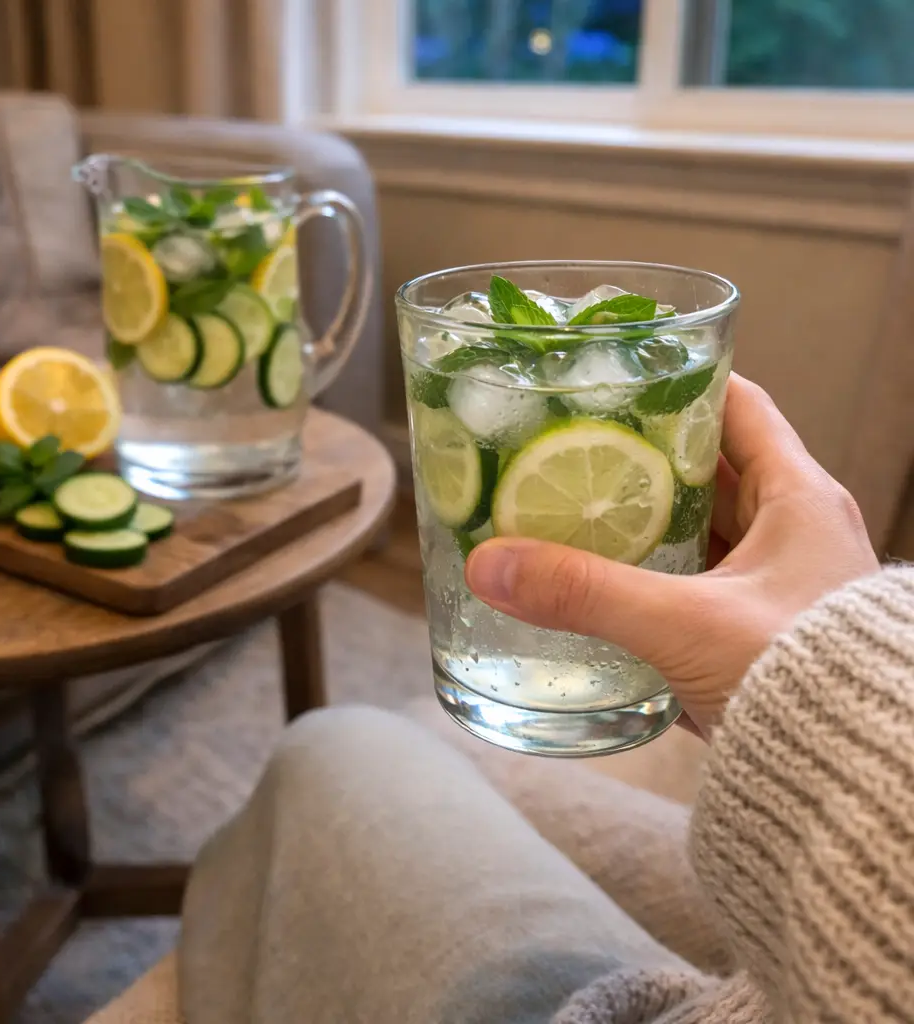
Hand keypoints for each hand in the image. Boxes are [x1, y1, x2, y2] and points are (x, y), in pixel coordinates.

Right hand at [465, 374, 879, 736]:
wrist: (846, 780)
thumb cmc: (800, 683)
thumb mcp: (685, 624)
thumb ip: (586, 592)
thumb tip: (491, 566)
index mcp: (798, 499)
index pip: (739, 406)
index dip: (682, 383)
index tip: (618, 377)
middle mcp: (793, 532)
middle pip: (707, 467)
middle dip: (642, 455)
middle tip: (571, 443)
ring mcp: (772, 584)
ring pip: (697, 529)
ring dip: (642, 521)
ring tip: (570, 508)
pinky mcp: (749, 629)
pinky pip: (692, 582)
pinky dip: (650, 576)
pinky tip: (600, 583)